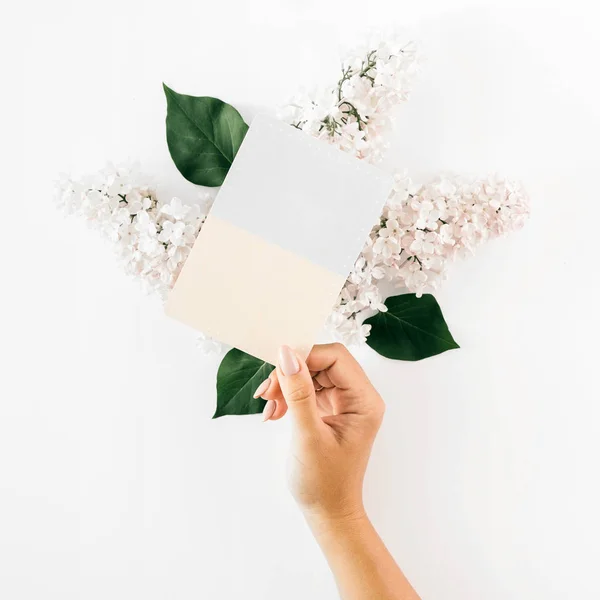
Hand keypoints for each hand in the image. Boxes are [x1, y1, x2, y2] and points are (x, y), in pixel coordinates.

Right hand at [254, 343, 384, 520]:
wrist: (327, 512)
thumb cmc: (324, 482)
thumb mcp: (308, 435)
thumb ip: (298, 392)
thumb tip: (286, 354)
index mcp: (365, 401)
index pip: (336, 358)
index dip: (305, 356)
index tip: (277, 366)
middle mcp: (359, 397)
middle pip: (322, 363)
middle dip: (292, 373)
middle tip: (267, 392)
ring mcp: (345, 403)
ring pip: (312, 375)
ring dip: (286, 385)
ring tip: (269, 406)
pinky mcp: (330, 410)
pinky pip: (308, 389)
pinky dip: (288, 396)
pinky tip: (274, 412)